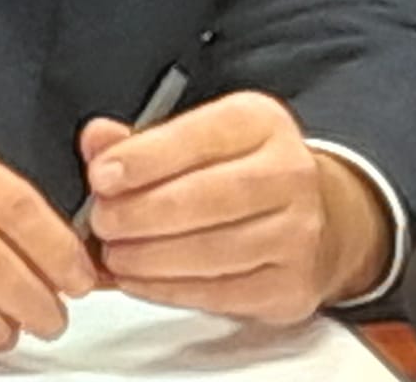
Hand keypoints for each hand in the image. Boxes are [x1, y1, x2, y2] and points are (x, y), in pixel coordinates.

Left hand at [78, 91, 392, 322]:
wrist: (317, 217)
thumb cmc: (240, 171)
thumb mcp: (197, 138)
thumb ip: (142, 140)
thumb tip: (98, 139)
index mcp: (260, 122)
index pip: (200, 136)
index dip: (145, 159)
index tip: (101, 176)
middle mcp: (289, 173)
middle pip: (208, 197)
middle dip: (142, 212)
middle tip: (101, 221)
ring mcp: (298, 233)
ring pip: (213, 251)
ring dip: (151, 257)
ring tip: (113, 254)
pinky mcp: (291, 286)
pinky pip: (221, 293)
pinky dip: (169, 289)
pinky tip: (138, 279)